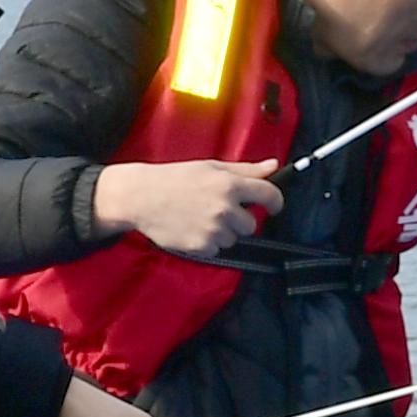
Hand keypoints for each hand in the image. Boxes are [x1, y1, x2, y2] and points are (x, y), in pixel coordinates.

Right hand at [94, 159, 283, 258]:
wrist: (141, 197)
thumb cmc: (174, 178)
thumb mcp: (210, 167)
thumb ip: (245, 169)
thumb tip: (273, 165)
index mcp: (229, 184)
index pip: (269, 195)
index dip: (275, 202)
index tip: (273, 206)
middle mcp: (224, 208)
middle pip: (251, 224)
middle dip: (238, 219)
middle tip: (217, 210)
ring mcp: (213, 229)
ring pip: (233, 239)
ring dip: (222, 232)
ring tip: (199, 218)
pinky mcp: (201, 247)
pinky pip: (216, 250)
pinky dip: (207, 243)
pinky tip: (191, 228)